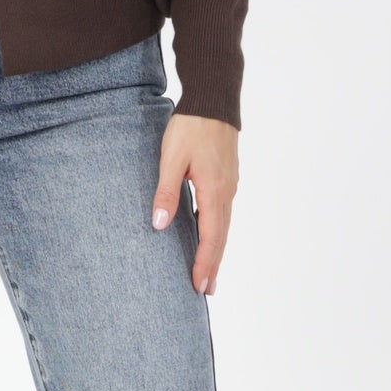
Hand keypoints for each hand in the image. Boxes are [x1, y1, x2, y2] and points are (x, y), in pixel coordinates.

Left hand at [151, 112, 237, 294]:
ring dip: (216, 250)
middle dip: (213, 264)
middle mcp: (227, 192)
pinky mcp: (226, 178)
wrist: (214, 99)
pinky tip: (209, 236)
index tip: (200, 286)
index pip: (211, 237)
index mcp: (214, 191)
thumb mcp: (171, 158)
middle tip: (206, 290)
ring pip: (223, 225)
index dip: (205, 263)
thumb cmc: (191, 126)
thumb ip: (166, 192)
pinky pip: (223, 213)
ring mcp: (229, 185)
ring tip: (208, 271)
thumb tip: (161, 225)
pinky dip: (217, 231)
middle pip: (221, 237)